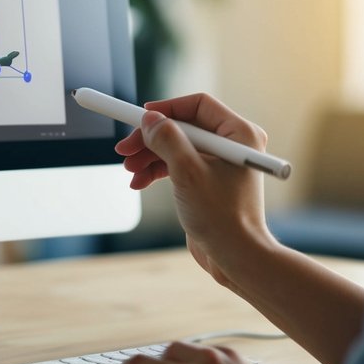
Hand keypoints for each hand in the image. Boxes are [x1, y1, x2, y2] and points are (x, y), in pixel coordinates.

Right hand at [115, 94, 274, 286]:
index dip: (166, 109)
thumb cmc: (223, 218)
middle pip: (182, 126)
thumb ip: (167, 139)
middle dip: (150, 138)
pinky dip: (157, 171)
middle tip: (124, 148)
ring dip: (149, 156)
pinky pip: (178, 164)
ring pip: (176, 146)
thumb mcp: (187, 172)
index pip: (197, 105)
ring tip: (130, 170)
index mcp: (239, 134)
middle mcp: (232, 144)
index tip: (140, 117)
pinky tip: (140, 182)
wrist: (235, 257)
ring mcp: (219, 163)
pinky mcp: (208, 180)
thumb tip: (150, 119)